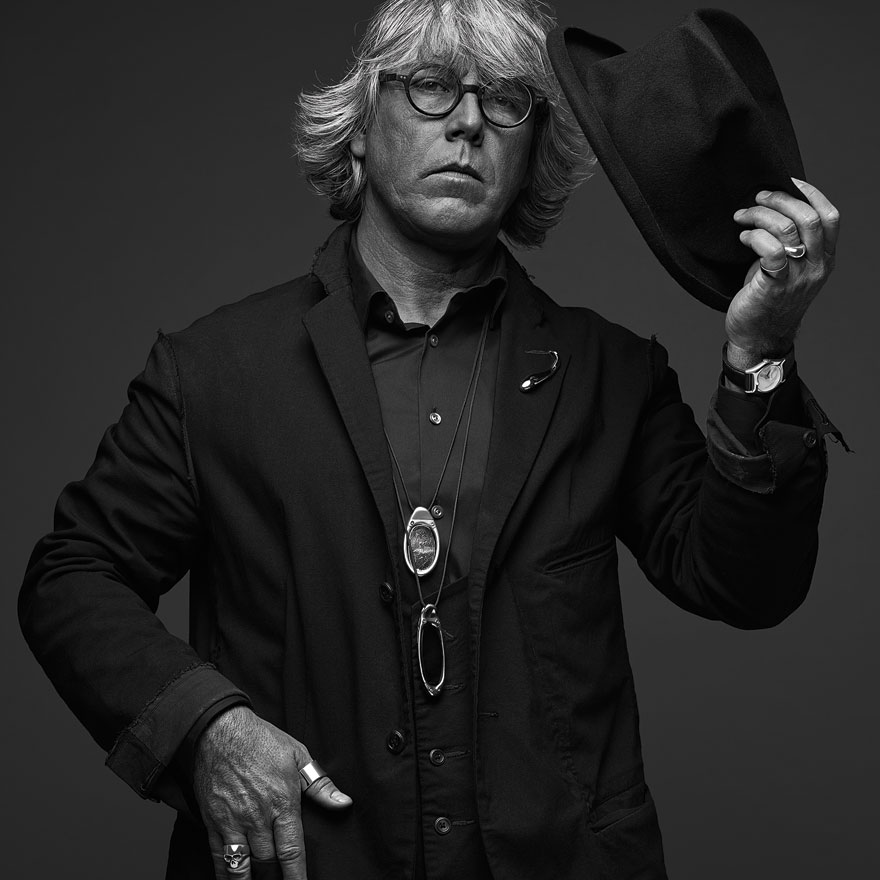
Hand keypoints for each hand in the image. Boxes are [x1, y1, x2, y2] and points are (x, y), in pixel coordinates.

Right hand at [193, 705, 351, 879]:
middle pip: (268, 864)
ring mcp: (233, 822)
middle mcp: (257, 818)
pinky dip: (224, 874)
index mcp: (282, 803)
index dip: (297, 876)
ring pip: (241, 867)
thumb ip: (320, 785)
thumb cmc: (261, 740)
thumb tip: (342, 802)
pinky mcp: (212, 821)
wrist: (221, 730)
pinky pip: (217, 857)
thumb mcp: (298, 755)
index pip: (292, 851)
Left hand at [726, 178, 839, 365]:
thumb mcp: (789, 268)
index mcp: (825, 259)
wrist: (758, 336)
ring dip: (761, 215)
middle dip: (781, 200)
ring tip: (743, 217)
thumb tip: (774, 207)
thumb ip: (790, 242)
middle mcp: (816, 267)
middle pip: (809, 218)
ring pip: (788, 230)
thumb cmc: (768, 299)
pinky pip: (770, 251)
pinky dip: (754, 237)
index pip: (830, 217)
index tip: (789, 181)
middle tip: (758, 197)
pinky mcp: (775, 286)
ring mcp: (798, 277)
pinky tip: (743, 238)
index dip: (812, 194)